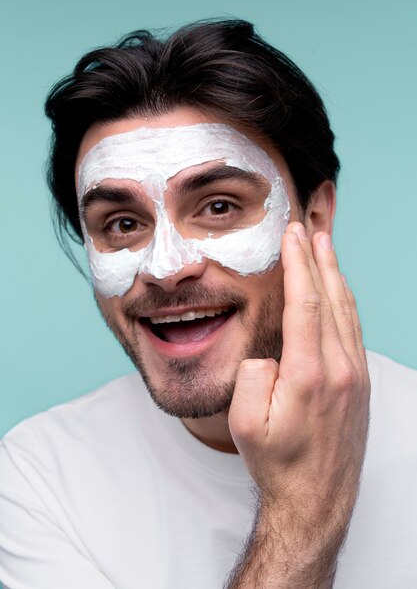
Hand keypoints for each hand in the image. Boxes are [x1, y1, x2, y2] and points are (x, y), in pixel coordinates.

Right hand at [227, 221, 369, 585]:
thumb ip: (251, 377)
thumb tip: (269, 355)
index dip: (299, 264)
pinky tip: (338, 290)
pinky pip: (354, 329)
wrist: (316, 500)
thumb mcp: (244, 423)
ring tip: (326, 247)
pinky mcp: (360, 383)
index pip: (306, 303)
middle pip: (332, 298)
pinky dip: (345, 300)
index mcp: (309, 374)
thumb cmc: (278, 463)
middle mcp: (340, 369)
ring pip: (347, 311)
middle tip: (308, 228)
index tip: (292, 237)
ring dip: (335, 274)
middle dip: (318, 258)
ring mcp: (355, 375)